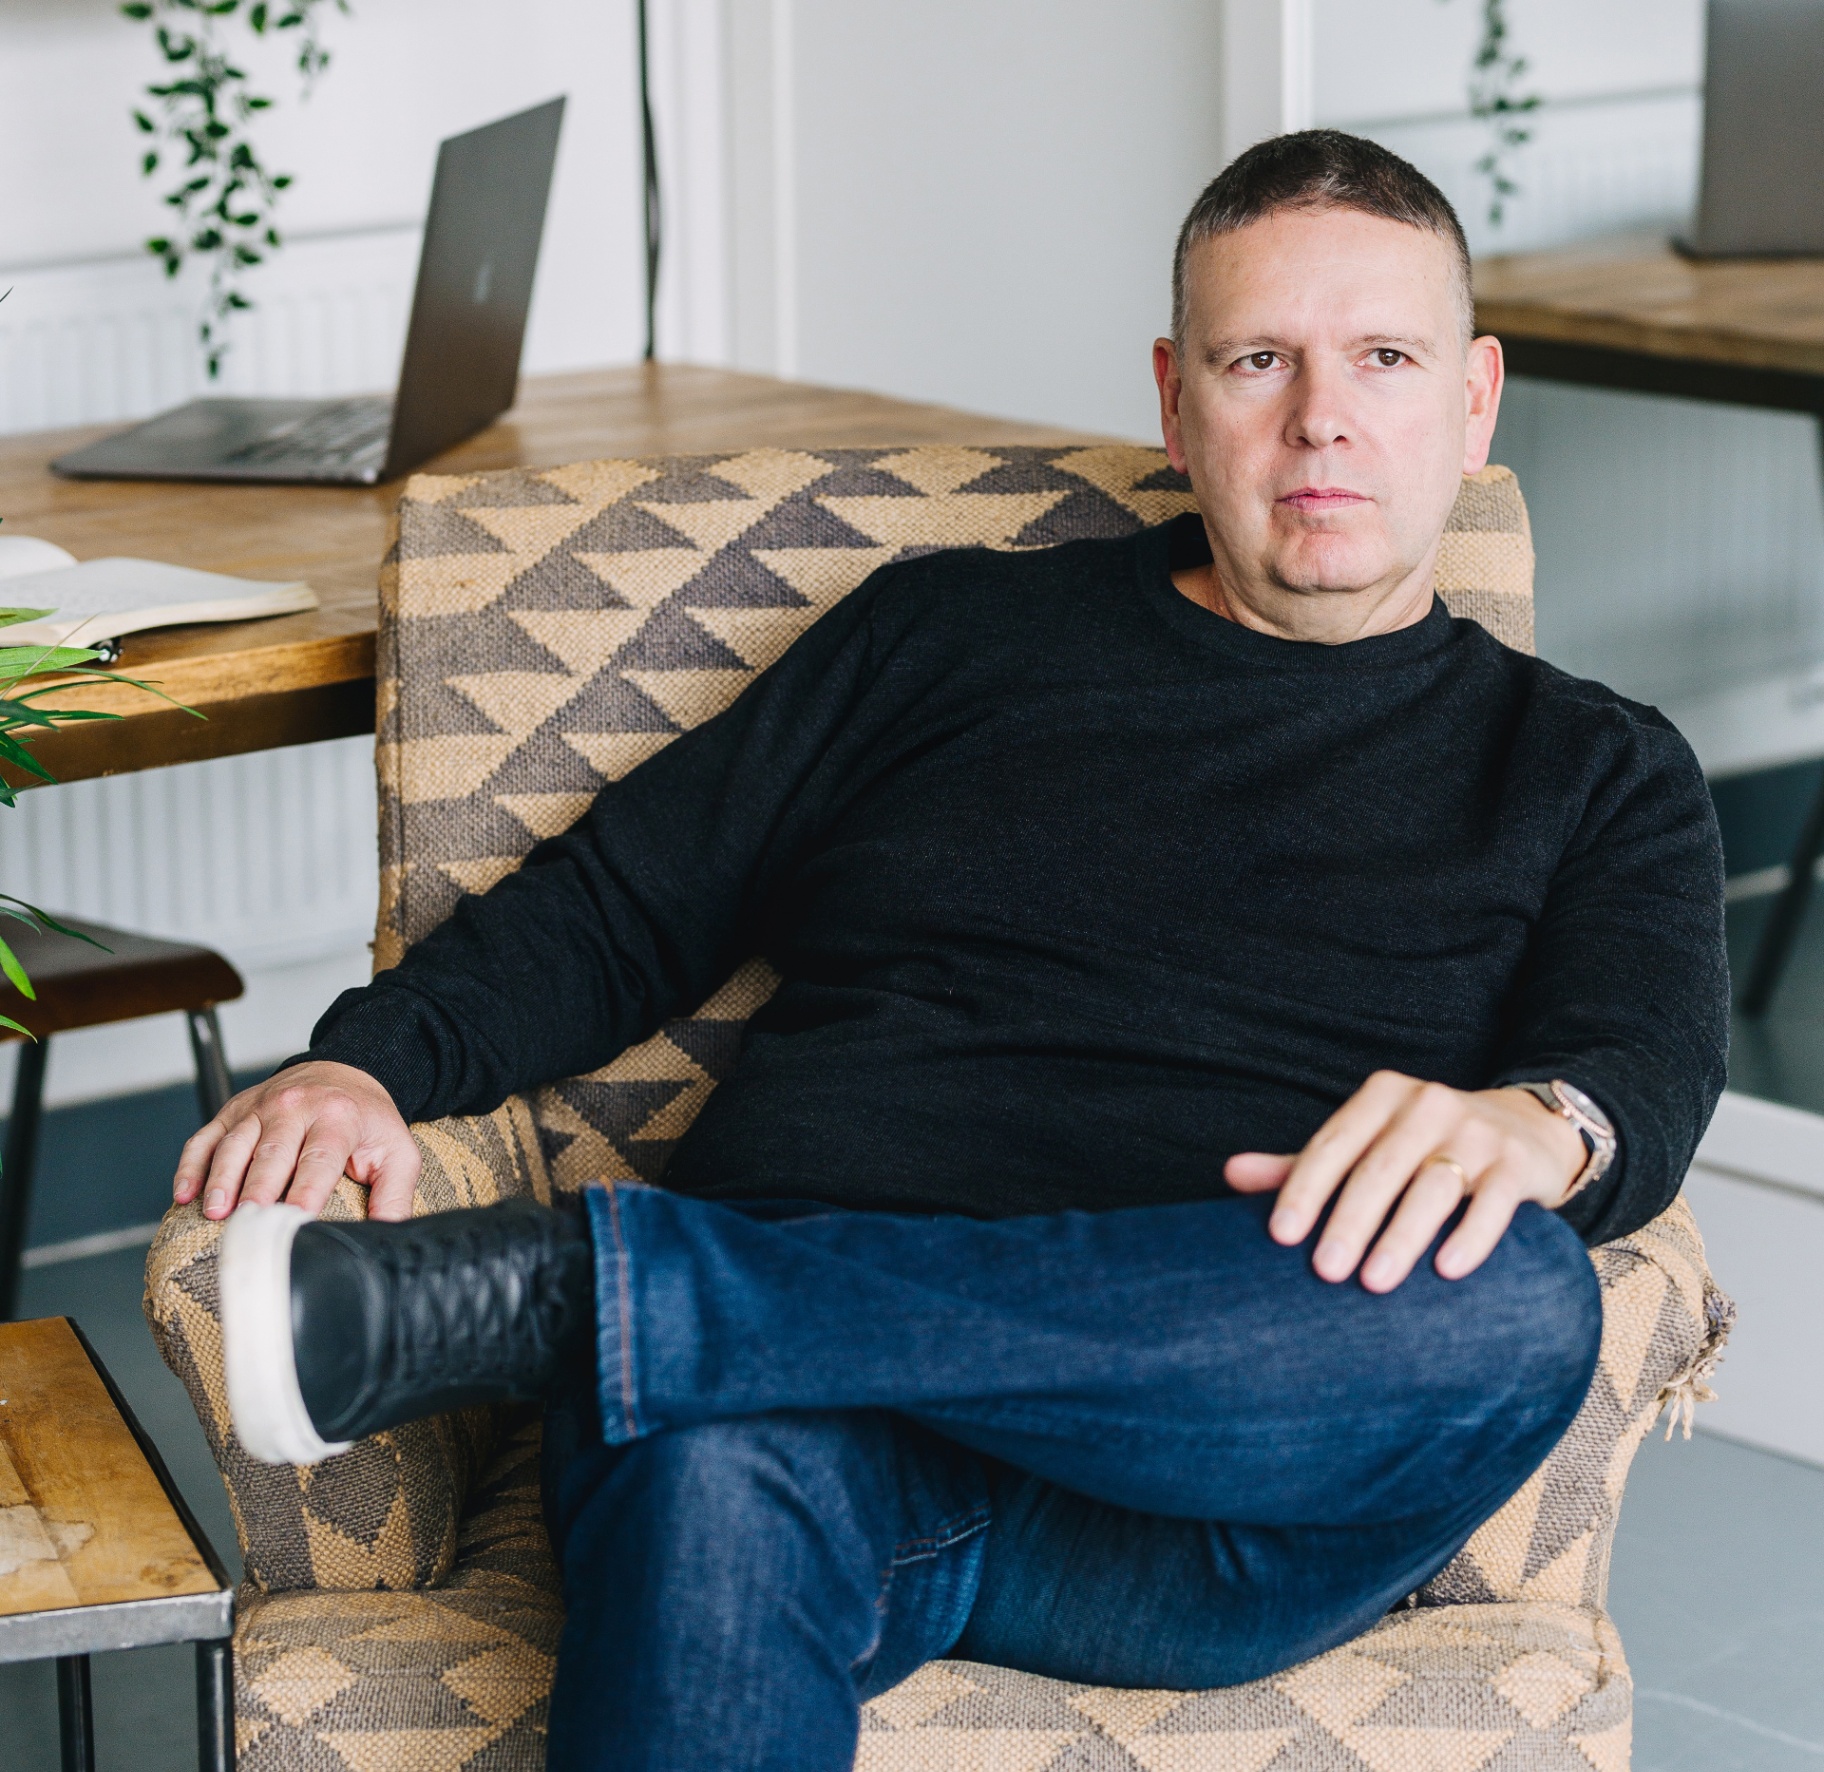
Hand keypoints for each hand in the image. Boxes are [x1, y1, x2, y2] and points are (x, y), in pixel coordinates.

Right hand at [173, 1060, 419, 1222]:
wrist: (344, 1071)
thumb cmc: (368, 1122)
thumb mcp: (397, 1152)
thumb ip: (395, 1194)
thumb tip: (388, 1236)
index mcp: (338, 1118)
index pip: (320, 1158)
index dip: (307, 1189)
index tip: (296, 1218)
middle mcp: (295, 1107)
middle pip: (272, 1153)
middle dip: (258, 1188)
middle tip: (248, 1222)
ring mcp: (260, 1106)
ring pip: (235, 1144)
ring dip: (222, 1179)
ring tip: (215, 1212)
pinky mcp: (235, 1110)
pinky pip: (206, 1137)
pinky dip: (191, 1164)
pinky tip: (184, 1194)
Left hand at [1225, 1071, 1586, 1292]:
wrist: (1524, 1129)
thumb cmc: (1423, 1146)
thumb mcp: (1366, 1144)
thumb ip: (1303, 1164)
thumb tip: (1230, 1174)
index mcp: (1381, 1096)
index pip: (1332, 1144)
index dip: (1303, 1189)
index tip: (1280, 1235)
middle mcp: (1427, 1105)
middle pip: (1379, 1168)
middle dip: (1349, 1221)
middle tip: (1324, 1271)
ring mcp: (1477, 1131)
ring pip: (1434, 1185)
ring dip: (1402, 1235)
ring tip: (1374, 1282)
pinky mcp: (1517, 1163)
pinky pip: (1493, 1201)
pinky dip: (1471, 1236)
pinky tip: (1447, 1270)